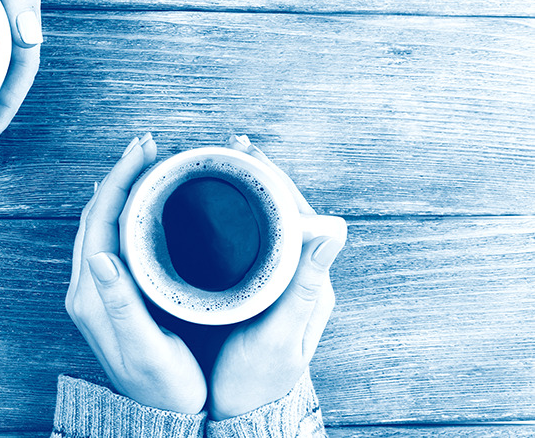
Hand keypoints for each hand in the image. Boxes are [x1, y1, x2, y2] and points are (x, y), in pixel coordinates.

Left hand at [65, 134, 207, 413]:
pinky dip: (125, 210)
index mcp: (93, 295)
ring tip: (147, 162)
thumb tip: (99, 255)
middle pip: (97, 214)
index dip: (121, 179)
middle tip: (149, 144)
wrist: (161, 416)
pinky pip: (112, 237)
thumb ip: (121, 304)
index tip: (144, 149)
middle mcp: (88, 287)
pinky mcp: (111, 293)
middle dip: (121, 174)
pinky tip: (140, 201)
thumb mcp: (145, 349)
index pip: (100, 221)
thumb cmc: (163, 387)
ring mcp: (98, 289)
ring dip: (121, 188)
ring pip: (103, 223)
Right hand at [207, 135, 345, 418]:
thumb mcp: (277, 336)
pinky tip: (218, 204)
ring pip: (270, 223)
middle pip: (285, 212)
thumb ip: (303, 286)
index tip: (248, 153)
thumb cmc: (255, 381)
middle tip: (234, 146)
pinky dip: (238, 214)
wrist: (240, 413)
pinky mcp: (259, 288)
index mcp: (311, 283)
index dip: (274, 180)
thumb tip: (338, 228)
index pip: (300, 215)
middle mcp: (300, 276)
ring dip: (250, 190)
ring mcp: (279, 281)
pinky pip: (254, 239)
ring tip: (227, 163)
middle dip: (261, 175)